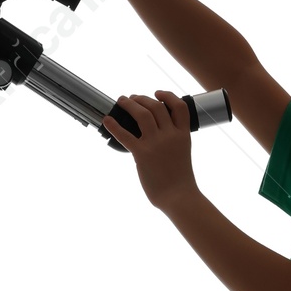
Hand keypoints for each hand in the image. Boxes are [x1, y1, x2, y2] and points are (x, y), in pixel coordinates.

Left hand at [102, 92, 196, 207]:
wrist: (179, 196)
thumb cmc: (180, 181)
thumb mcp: (183, 154)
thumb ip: (173, 142)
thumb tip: (158, 137)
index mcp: (183, 135)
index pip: (179, 106)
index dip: (167, 96)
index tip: (158, 93)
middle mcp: (170, 135)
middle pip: (157, 106)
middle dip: (143, 99)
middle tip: (133, 98)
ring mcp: (156, 144)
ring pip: (142, 114)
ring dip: (130, 104)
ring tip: (122, 101)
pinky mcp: (142, 154)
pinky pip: (125, 135)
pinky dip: (114, 125)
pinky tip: (107, 120)